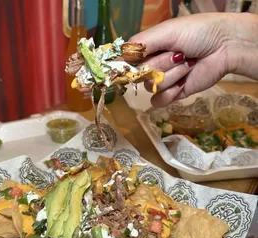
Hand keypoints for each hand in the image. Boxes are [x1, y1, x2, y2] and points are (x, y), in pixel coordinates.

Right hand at [130, 13, 257, 106]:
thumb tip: (117, 57)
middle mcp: (151, 65)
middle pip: (138, 75)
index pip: (126, 61)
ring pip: (151, 87)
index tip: (131, 65)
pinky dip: (170, 93)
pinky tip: (182, 84)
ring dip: (171, 75)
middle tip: (178, 54)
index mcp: (148, 49)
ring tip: (188, 64)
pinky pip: (158, 101)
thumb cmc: (196, 33)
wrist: (225, 47)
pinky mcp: (172, 94)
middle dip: (160, 65)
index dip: (126, 65)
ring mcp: (162, 81)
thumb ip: (141, 43)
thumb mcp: (166, 31)